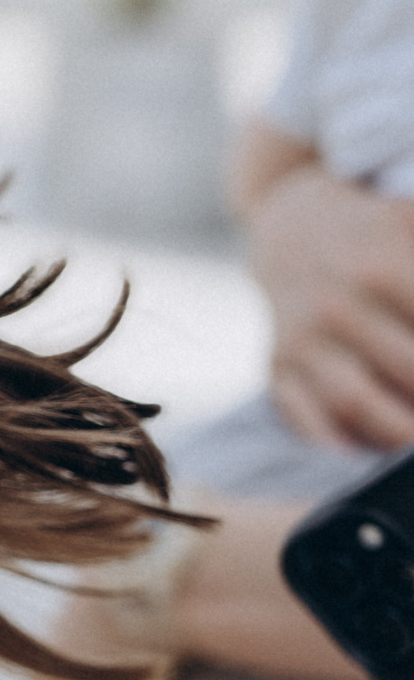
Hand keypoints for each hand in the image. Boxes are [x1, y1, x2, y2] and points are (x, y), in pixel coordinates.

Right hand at [248, 163, 413, 448]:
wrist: (290, 229)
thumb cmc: (376, 234)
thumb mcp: (413, 223)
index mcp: (380, 270)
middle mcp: (338, 309)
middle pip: (408, 373)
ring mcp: (304, 342)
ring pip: (355, 401)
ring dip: (401, 433)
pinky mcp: (278, 369)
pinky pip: (304, 418)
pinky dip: (336, 445)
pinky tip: (371, 457)